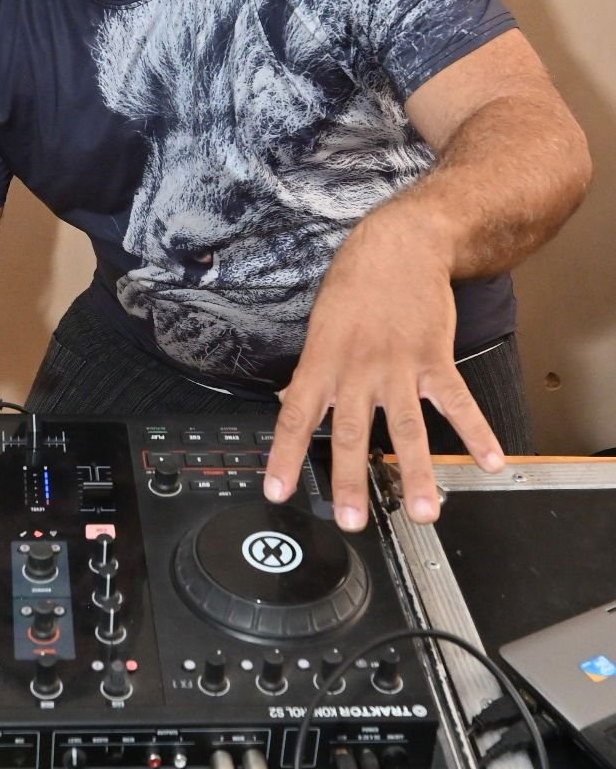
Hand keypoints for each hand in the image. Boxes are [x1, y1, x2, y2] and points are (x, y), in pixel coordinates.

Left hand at [263, 210, 505, 530]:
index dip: (284, 456)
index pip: (296, 416)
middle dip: (350, 481)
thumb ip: (311, 373)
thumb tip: (290, 405)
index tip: (277, 492)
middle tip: (352, 521)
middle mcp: (357, 368)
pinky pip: (457, 401)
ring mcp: (398, 365)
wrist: (399, 246)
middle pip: (350, 432)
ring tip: (423, 511)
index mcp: (322, 361)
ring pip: (406, 427)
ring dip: (418, 472)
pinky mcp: (434, 358)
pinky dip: (475, 433)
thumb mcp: (320, 326)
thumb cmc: (355, 285)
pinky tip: (490, 461)